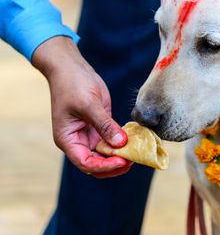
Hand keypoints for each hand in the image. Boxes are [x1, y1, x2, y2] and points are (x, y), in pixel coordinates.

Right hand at [32, 36, 131, 177]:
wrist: (71, 68)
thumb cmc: (72, 84)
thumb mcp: (89, 105)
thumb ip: (104, 125)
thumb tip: (121, 143)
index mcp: (68, 140)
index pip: (85, 163)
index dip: (104, 166)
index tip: (121, 161)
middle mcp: (78, 141)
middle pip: (97, 163)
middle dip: (114, 165)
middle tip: (133, 160)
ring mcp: (89, 135)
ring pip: (106, 154)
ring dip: (120, 156)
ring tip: (137, 153)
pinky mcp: (100, 126)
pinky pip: (112, 140)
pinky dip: (122, 143)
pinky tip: (135, 141)